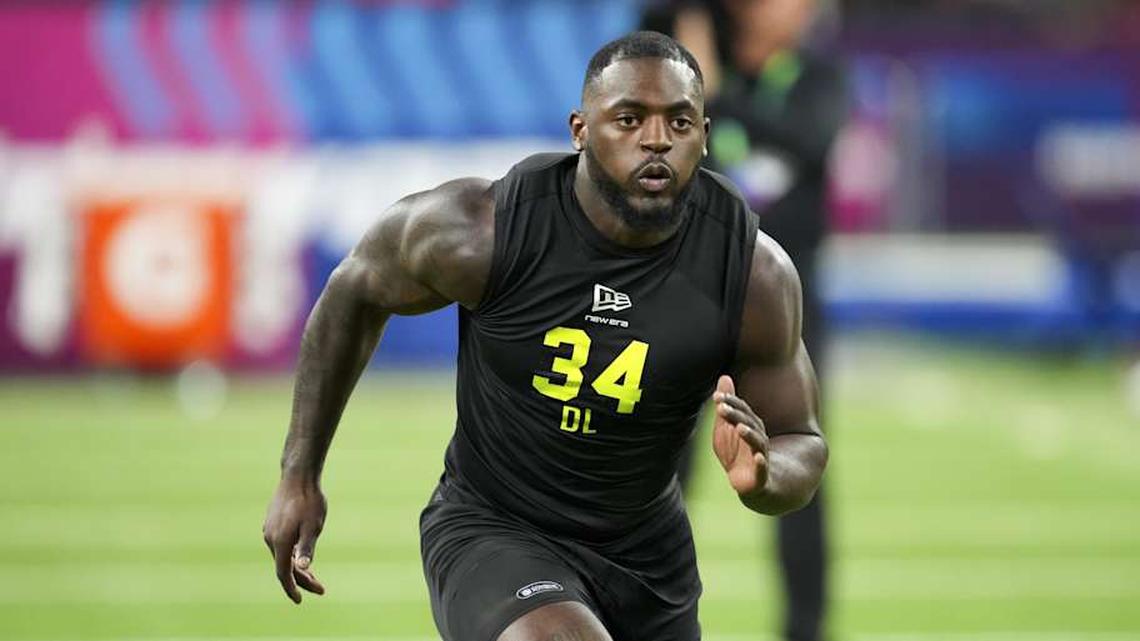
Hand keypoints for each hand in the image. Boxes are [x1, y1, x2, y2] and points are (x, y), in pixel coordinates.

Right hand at [262, 477, 326, 603]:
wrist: (298, 476)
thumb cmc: (309, 501)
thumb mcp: (313, 526)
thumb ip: (307, 548)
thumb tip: (303, 569)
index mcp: (280, 542)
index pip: (283, 574)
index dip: (292, 589)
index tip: (300, 601)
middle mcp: (270, 538)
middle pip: (284, 567)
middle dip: (301, 580)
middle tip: (320, 588)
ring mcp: (269, 530)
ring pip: (282, 556)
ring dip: (296, 568)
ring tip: (313, 576)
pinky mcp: (271, 523)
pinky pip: (280, 546)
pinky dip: (291, 555)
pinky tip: (301, 556)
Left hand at [711, 375, 769, 498]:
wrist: (751, 486)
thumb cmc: (737, 455)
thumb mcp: (726, 430)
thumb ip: (725, 406)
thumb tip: (724, 376)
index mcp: (749, 428)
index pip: (742, 412)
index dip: (730, 404)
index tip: (716, 396)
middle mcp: (757, 440)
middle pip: (748, 425)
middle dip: (735, 416)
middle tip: (721, 407)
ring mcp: (761, 458)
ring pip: (757, 444)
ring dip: (749, 435)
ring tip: (739, 428)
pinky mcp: (761, 478)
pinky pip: (762, 470)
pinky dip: (761, 464)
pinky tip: (758, 458)